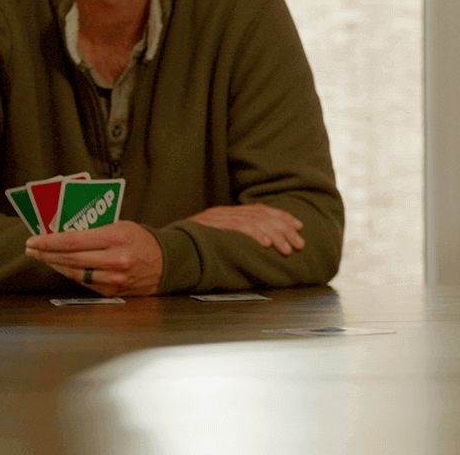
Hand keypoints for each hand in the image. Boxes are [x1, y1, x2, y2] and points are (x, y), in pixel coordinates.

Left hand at [25, 221, 162, 296]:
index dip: (49, 241)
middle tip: (31, 248)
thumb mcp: (122, 225)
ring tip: (42, 256)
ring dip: (54, 264)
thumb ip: (95, 229)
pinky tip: (61, 266)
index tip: (35, 239)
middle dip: (46, 253)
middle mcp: (116, 259)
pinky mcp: (112, 291)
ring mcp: (114, 278)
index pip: (73, 240)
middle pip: (69, 257)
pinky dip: (69, 273)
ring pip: (73, 272)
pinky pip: (84, 282)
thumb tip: (63, 229)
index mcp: (118, 237)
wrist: (166, 263)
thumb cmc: (141, 240)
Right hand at [187, 203, 304, 256]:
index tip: (298, 226)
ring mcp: (217, 218)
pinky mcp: (211, 226)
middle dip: (284, 229)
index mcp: (226, 214)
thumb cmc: (184, 249)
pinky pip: (238, 228)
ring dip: (275, 236)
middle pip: (262, 215)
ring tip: (287, 248)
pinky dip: (255, 235)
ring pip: (254, 222)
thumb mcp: (211, 240)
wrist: (160, 247)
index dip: (281, 217)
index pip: (260, 210)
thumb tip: (258, 247)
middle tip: (299, 243)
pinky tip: (267, 244)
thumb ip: (231, 239)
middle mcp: (224, 213)